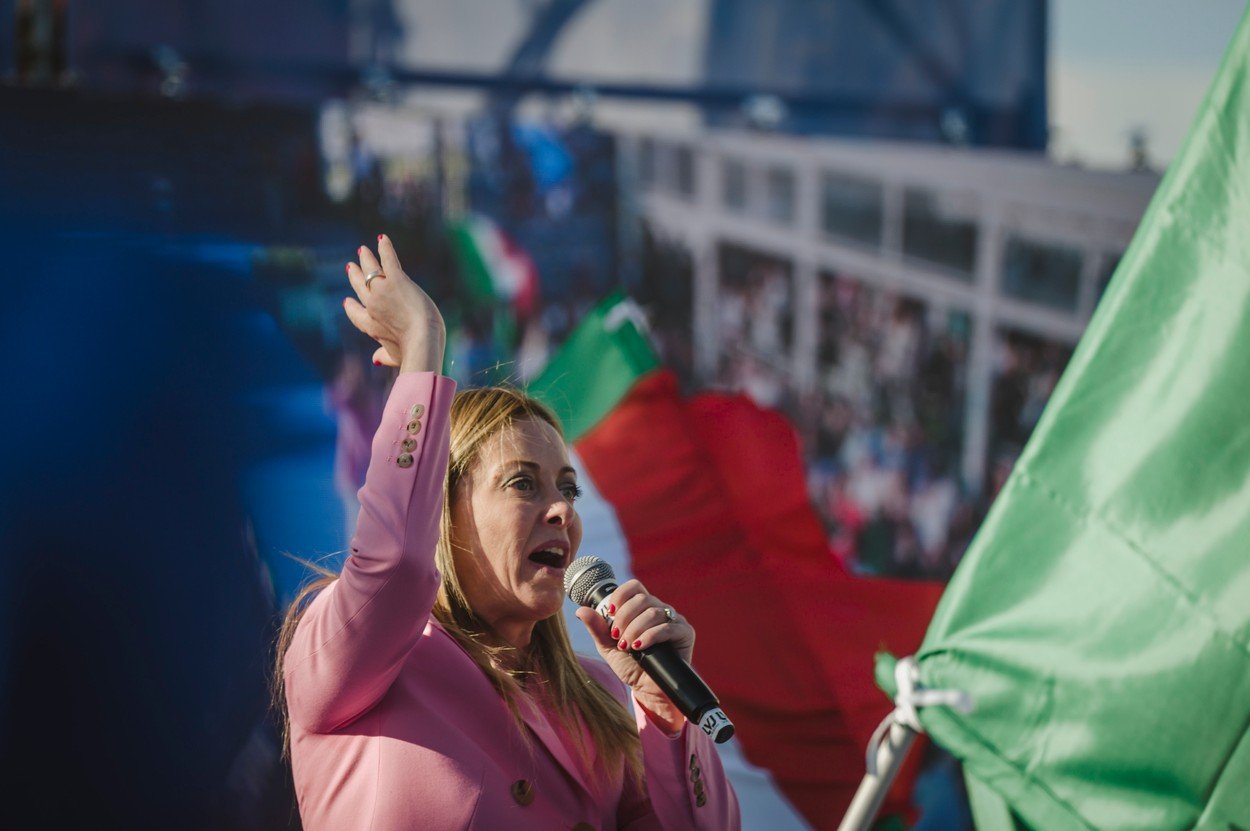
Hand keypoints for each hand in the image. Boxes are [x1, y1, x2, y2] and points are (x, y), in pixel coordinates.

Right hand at [344, 235, 445, 372]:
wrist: (421, 340)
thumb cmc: (411, 352)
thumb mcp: (394, 356)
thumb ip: (384, 356)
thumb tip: (376, 359)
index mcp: (370, 326)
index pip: (355, 313)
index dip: (352, 306)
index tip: (348, 301)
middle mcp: (372, 306)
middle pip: (359, 287)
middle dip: (354, 276)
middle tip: (350, 266)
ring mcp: (382, 290)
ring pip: (370, 269)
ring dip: (366, 258)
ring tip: (362, 250)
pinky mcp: (397, 280)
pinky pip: (388, 259)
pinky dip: (385, 248)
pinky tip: (383, 238)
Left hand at [575, 579, 694, 732]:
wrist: (649, 690)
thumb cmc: (630, 666)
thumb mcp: (608, 647)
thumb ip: (597, 628)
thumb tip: (580, 610)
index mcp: (642, 608)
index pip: (634, 587)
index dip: (621, 595)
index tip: (610, 612)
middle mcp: (659, 610)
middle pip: (642, 598)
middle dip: (624, 618)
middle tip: (617, 638)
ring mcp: (673, 620)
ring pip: (652, 612)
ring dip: (634, 629)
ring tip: (627, 646)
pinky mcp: (685, 633)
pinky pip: (667, 627)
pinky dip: (650, 636)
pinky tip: (639, 646)